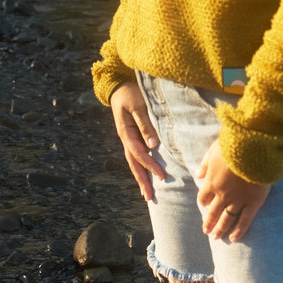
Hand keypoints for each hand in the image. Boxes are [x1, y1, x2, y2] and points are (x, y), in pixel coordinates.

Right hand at [109, 81, 165, 201]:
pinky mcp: (135, 136)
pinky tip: (147, 176)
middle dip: (142, 181)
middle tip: (149, 197)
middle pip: (134, 163)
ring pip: (135, 162)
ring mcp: (130, 138)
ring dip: (141, 178)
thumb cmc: (130, 92)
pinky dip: (142, 167)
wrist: (120, 85)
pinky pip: (138, 155)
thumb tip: (153, 146)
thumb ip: (145, 124)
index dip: (150, 166)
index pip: (139, 153)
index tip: (162, 177)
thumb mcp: (138, 105)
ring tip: (147, 194)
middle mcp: (126, 138)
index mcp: (126, 132)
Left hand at [195, 140, 270, 242]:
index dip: (203, 201)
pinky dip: (239, 230)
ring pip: (227, 219)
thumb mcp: (213, 151)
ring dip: (220, 229)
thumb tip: (197, 174)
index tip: (204, 204)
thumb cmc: (233, 145)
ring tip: (216, 237)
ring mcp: (238, 200)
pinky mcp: (253, 202)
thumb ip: (205, 164)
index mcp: (211, 182)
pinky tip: (234, 239)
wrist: (253, 148)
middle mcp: (222, 195)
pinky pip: (245, 220)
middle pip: (212, 212)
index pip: (203, 197)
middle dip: (208, 222)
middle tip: (206, 230)